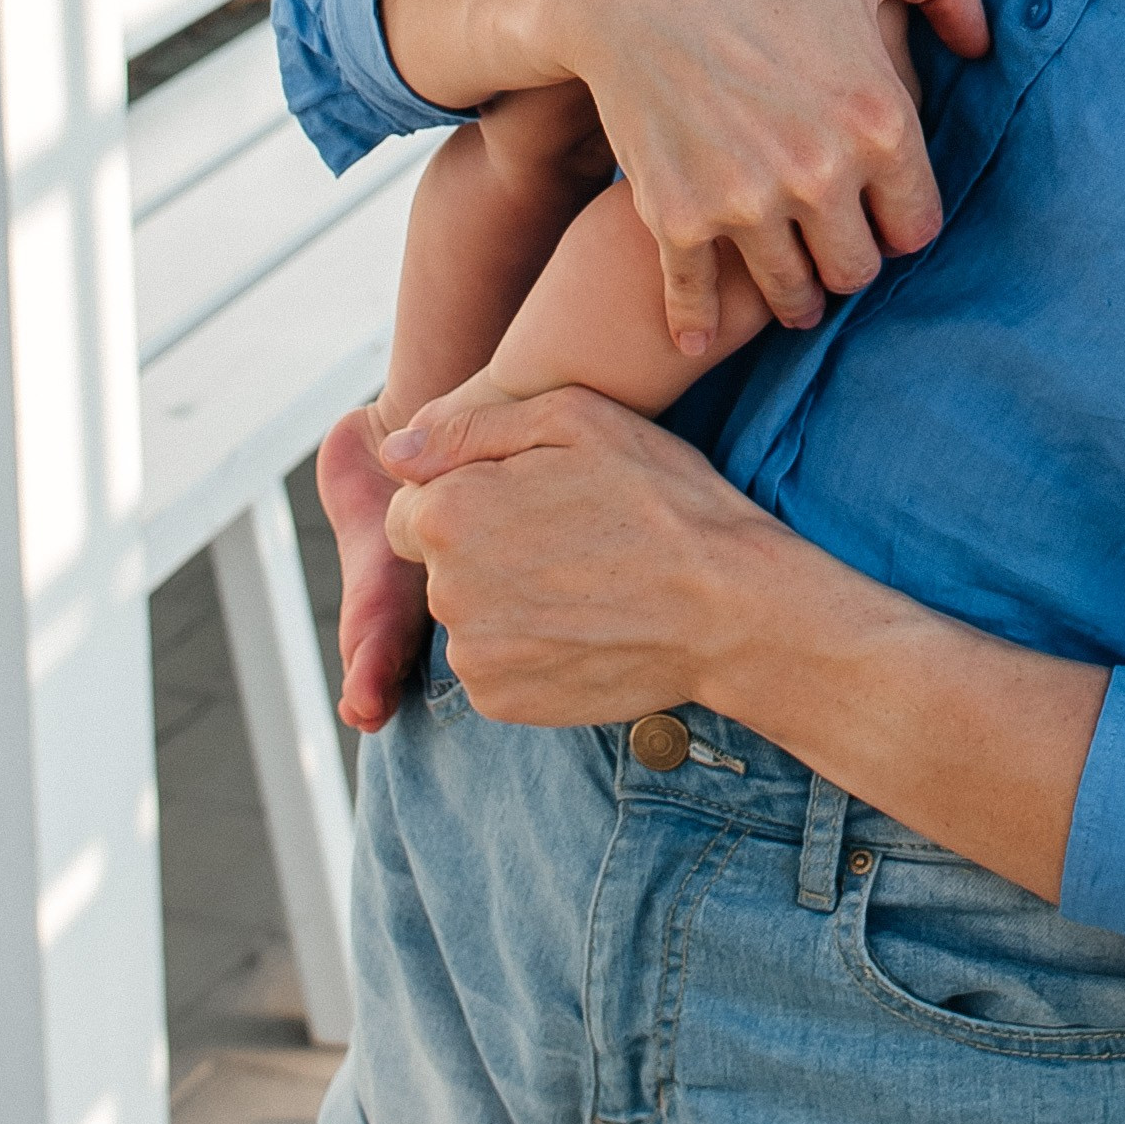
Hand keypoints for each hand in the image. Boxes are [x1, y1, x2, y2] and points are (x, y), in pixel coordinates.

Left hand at [379, 382, 780, 726]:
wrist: (728, 607)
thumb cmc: (660, 499)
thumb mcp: (575, 421)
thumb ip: (469, 427)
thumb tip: (395, 452)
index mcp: (448, 515)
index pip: (412, 505)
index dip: (466, 493)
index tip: (530, 497)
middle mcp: (444, 592)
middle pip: (438, 562)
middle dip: (483, 546)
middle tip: (567, 536)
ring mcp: (473, 656)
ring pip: (468, 614)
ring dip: (505, 597)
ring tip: (583, 581)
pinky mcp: (503, 702)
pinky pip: (495, 663)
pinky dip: (527, 646)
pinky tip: (584, 623)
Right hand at [383, 0, 990, 336]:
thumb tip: (979, 46)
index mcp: (880, 118)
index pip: (917, 226)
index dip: (900, 222)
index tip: (880, 215)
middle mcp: (820, 173)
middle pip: (856, 270)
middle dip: (848, 259)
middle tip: (832, 249)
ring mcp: (746, 202)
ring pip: (792, 296)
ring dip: (793, 296)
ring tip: (789, 287)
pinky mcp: (677, 217)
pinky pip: (697, 299)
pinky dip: (697, 321)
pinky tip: (698, 335)